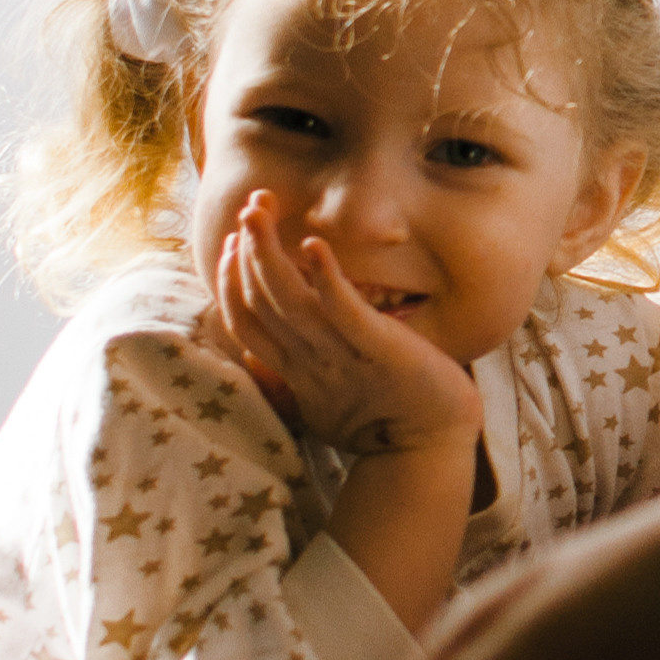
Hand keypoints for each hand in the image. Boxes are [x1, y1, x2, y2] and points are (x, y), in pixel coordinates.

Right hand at [212, 195, 481, 458]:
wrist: (430, 452)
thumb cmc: (384, 424)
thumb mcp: (325, 401)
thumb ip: (294, 377)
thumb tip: (261, 363)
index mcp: (296, 372)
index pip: (245, 321)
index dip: (230, 282)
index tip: (229, 246)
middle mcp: (309, 361)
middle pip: (259, 301)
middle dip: (246, 250)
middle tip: (248, 207)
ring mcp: (341, 356)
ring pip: (288, 300)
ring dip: (269, 252)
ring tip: (259, 210)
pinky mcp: (379, 350)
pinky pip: (345, 311)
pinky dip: (326, 278)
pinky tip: (314, 246)